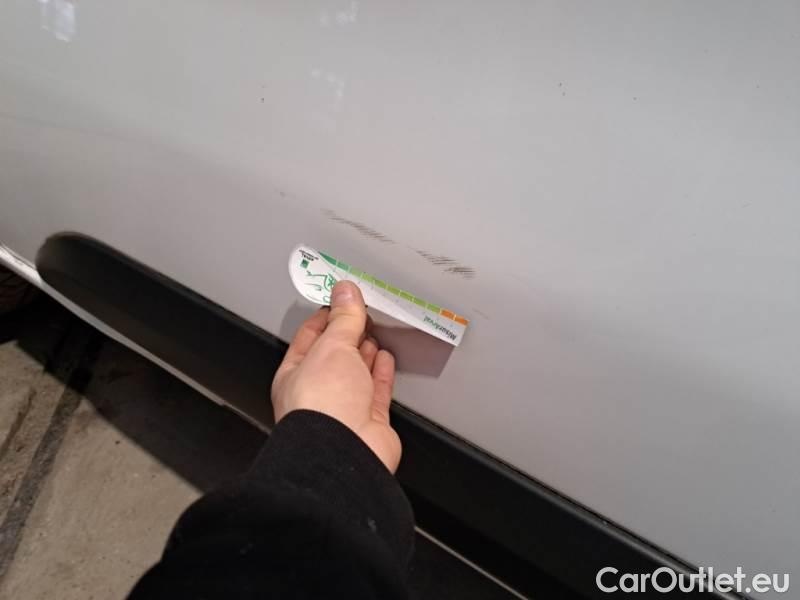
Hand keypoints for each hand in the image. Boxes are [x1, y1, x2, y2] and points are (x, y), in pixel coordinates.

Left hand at [271, 281, 401, 472]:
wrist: (344, 452)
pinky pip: (376, 390)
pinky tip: (385, 359)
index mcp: (294, 374)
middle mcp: (318, 392)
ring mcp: (344, 408)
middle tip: (361, 311)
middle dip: (347, 332)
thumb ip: (343, 319)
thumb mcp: (332, 347)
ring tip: (374, 331)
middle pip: (334, 355)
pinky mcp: (369, 420)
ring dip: (364, 351)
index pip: (310, 337)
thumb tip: (345, 292)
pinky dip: (381, 372)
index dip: (325, 316)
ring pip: (356, 372)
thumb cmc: (322, 407)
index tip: (341, 299)